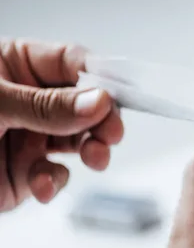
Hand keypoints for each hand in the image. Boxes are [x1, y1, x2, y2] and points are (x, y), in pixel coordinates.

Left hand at [0, 38, 123, 210]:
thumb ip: (46, 105)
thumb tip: (100, 101)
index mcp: (17, 66)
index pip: (74, 64)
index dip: (101, 78)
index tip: (121, 95)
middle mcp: (31, 102)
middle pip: (86, 105)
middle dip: (103, 120)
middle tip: (112, 134)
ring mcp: (30, 137)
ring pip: (78, 141)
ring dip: (90, 151)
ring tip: (95, 158)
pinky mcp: (24, 173)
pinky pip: (55, 175)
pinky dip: (54, 182)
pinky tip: (42, 184)